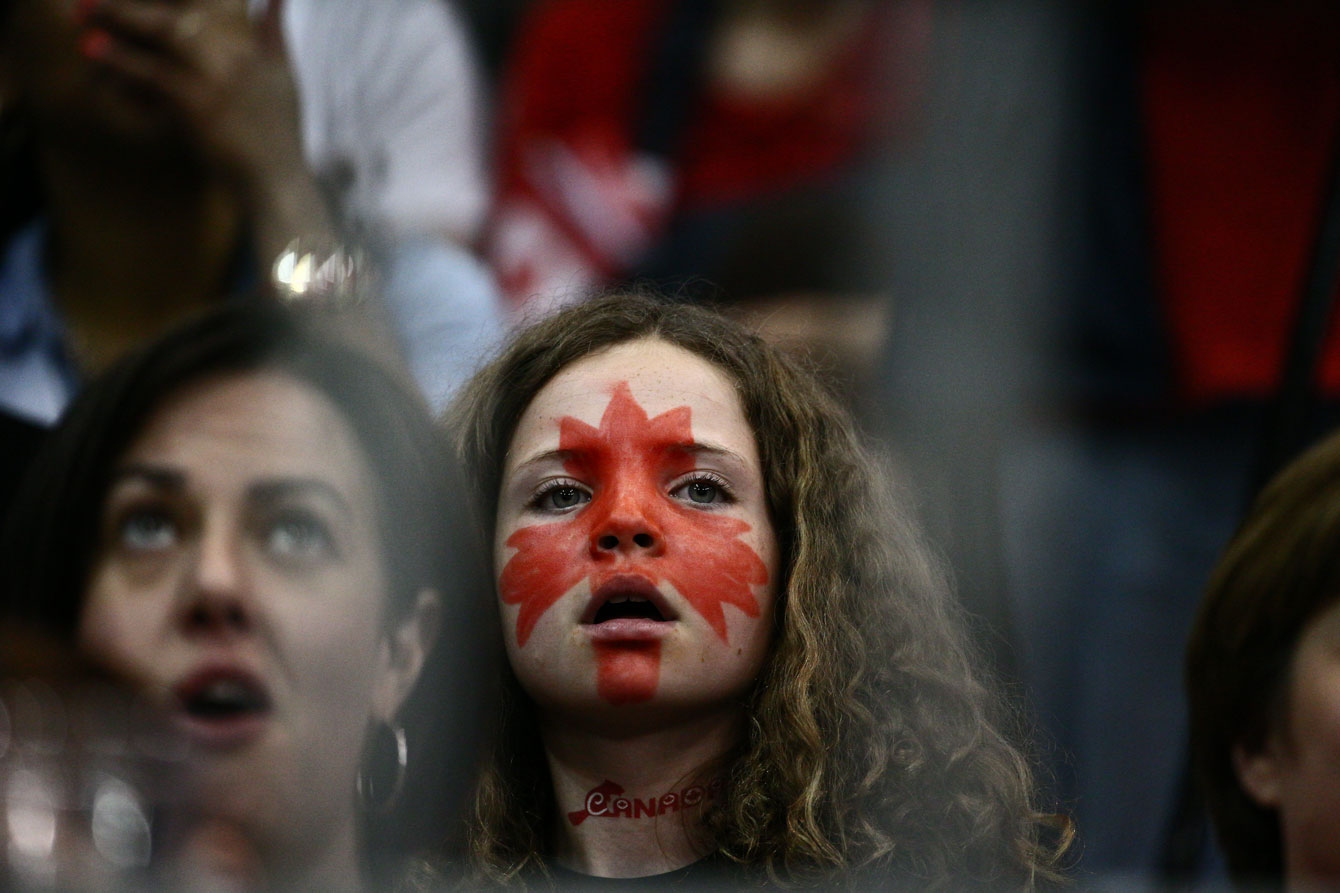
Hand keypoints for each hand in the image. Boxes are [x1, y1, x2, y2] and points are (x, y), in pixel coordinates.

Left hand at [77, 0, 337, 259]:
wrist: (276, 178)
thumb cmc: (279, 133)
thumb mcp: (285, 76)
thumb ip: (275, 33)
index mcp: (253, 45)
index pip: (208, 4)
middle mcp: (235, 54)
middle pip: (177, 16)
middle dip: (132, 8)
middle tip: (92, 4)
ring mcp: (215, 77)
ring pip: (163, 34)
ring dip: (121, 20)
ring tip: (85, 15)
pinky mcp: (196, 102)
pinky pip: (152, 72)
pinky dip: (122, 59)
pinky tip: (95, 50)